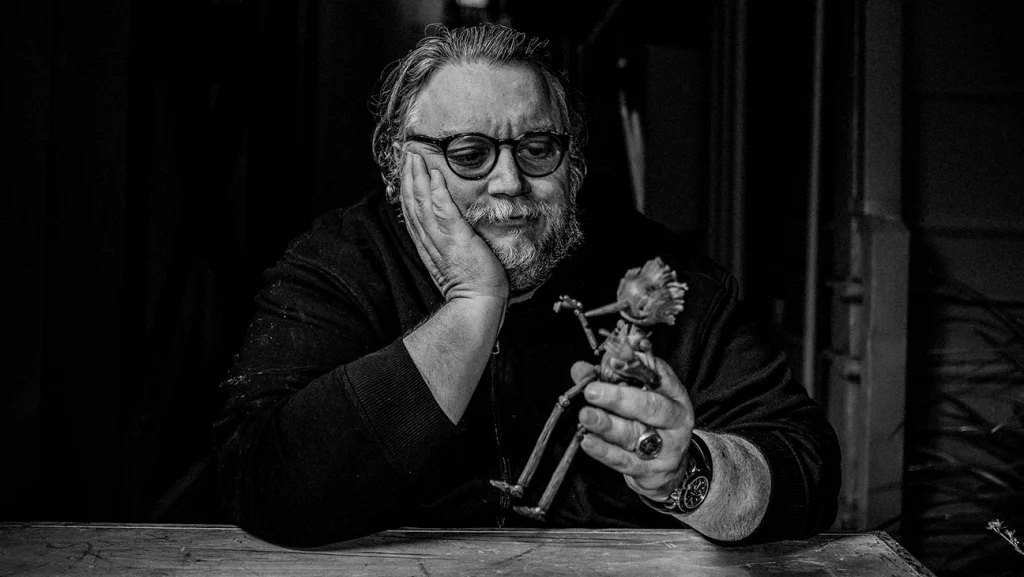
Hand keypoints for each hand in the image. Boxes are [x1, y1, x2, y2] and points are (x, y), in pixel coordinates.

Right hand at [400, 152, 507, 300]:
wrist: (477, 305)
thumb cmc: (472, 285)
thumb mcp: (454, 260)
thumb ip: (449, 242)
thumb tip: (451, 227)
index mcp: (428, 244)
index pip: (412, 210)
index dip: (407, 187)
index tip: (406, 167)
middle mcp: (430, 240)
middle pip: (412, 203)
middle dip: (407, 176)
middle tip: (405, 152)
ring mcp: (441, 239)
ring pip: (422, 204)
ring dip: (417, 178)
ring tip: (415, 156)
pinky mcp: (457, 240)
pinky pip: (444, 213)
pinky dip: (437, 193)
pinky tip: (434, 176)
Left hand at [574, 357, 694, 500]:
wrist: (668, 469)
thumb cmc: (650, 424)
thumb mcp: (640, 397)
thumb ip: (611, 379)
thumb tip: (581, 369)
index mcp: (675, 395)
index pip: (659, 375)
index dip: (636, 366)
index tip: (612, 361)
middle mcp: (675, 420)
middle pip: (650, 407)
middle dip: (619, 398)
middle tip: (592, 391)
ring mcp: (666, 447)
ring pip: (635, 434)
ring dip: (607, 424)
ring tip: (586, 415)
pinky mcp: (651, 471)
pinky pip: (624, 460)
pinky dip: (604, 451)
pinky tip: (587, 440)